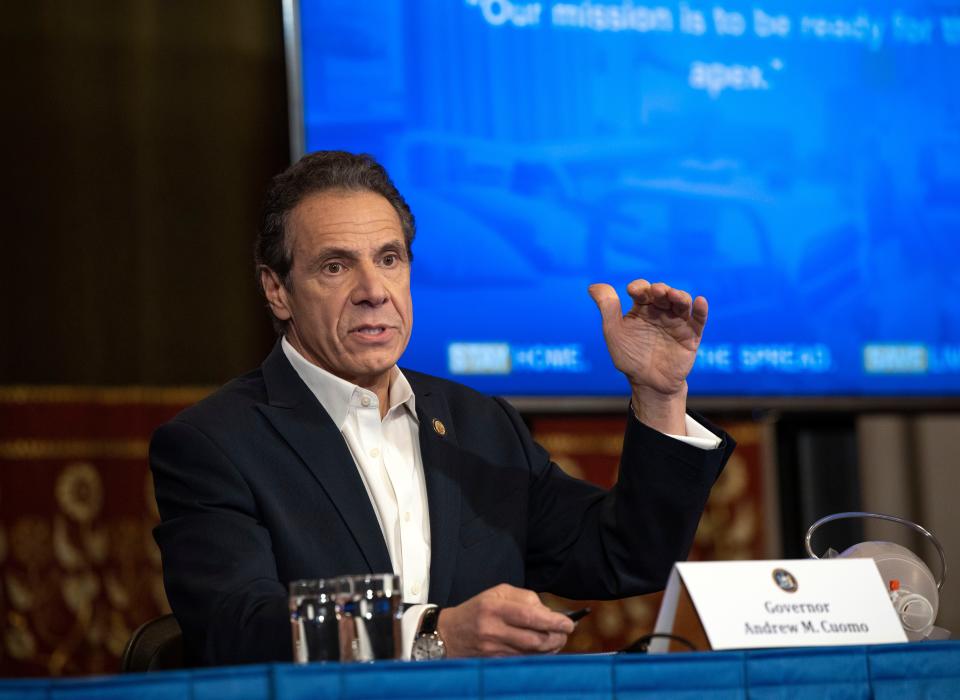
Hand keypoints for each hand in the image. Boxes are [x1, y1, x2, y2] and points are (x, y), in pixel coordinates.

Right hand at [436, 584, 573, 656]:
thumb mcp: (496, 594)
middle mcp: (493, 630)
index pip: (530, 616)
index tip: (568, 623)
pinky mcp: (495, 662)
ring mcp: (494, 649)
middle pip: (534, 639)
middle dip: (556, 637)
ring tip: (558, 640)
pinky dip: (538, 656)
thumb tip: (547, 611)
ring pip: (532, 652)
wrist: (448, 635)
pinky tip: (544, 649)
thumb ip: (523, 598)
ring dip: (550, 648)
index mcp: (494, 608)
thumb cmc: (477, 610)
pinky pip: (524, 661)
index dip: (553, 621)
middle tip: (566, 633)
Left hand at [589, 280, 706, 432]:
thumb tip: (592, 286)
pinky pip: (699, 319)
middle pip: (663, 292)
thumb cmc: (629, 357)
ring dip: (679, 295)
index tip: (633, 291)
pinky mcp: (691, 335)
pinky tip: (700, 301)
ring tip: (673, 296)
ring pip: (682, 302)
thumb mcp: (614, 332)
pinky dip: (701, 309)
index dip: (638, 287)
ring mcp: (677, 322)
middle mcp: (660, 311)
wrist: (647, 383)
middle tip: (656, 291)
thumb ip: (607, 309)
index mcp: (641, 308)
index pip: (642, 290)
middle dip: (660, 289)